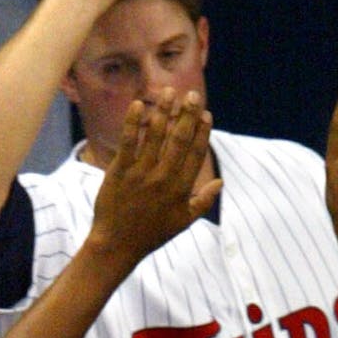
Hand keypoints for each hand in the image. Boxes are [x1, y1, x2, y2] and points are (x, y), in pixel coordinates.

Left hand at [89, 88, 220, 268]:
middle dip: (187, 115)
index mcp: (181, 189)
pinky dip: (133, 122)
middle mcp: (163, 178)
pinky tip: (138, 105)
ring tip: (168, 92)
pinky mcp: (120, 171)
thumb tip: (220, 182)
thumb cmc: (151, 234)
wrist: (117, 245)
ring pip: (155, 136)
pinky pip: (128, 142)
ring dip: (163, 111)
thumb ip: (203, 201)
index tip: (206, 114)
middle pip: (179, 140)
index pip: (195, 153)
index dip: (202, 132)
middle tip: (191, 94)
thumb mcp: (183, 222)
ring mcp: (141, 174)